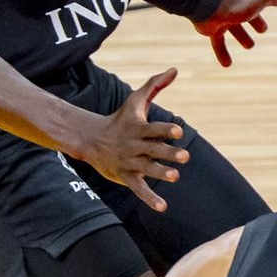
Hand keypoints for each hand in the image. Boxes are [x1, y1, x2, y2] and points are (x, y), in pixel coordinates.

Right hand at [78, 67, 188, 211]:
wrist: (91, 140)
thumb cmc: (120, 119)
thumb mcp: (135, 101)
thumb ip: (155, 85)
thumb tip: (174, 69)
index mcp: (138, 128)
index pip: (154, 129)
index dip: (166, 130)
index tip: (178, 131)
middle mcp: (134, 146)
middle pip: (154, 150)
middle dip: (168, 153)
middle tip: (185, 157)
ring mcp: (130, 162)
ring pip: (147, 169)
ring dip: (161, 173)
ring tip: (175, 176)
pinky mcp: (126, 177)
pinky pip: (139, 189)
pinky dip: (150, 199)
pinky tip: (163, 207)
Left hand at [194, 0, 276, 68]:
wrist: (208, 7)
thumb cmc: (239, 2)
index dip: (275, 0)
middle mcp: (239, 7)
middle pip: (250, 14)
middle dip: (256, 21)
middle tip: (262, 30)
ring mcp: (225, 18)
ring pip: (235, 28)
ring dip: (242, 36)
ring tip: (249, 46)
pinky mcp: (213, 29)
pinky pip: (219, 42)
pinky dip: (223, 53)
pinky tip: (227, 65)